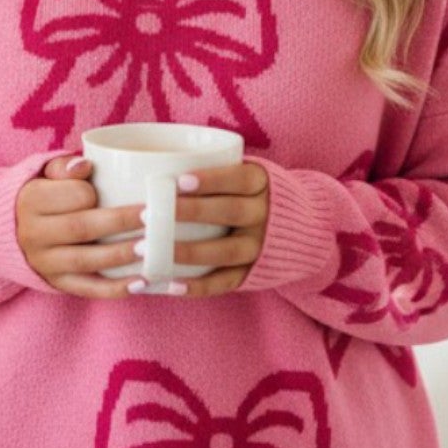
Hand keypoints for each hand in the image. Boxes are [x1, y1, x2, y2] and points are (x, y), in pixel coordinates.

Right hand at [15, 153, 147, 298]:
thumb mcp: (45, 174)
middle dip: (120, 222)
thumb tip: (85, 166)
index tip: (120, 189)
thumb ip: (63, 166)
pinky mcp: (57, 283)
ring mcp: (45, 262)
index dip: (97, 193)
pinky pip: (87, 289)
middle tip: (153, 217)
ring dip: (121, 256)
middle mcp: (34, 234)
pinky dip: (115, 288)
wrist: (12, 231)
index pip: (72, 196)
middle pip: (81, 228)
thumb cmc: (45, 195)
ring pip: (86, 261)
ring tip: (151, 248)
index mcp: (32, 200)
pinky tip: (142, 282)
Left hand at [155, 159, 269, 296]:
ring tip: (155, 251)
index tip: (180, 180)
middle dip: (192, 212)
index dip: (212, 179)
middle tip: (150, 214)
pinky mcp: (253, 273)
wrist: (298, 226)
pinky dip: (200, 286)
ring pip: (227, 251)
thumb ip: (213, 167)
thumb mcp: (244, 173)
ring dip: (190, 252)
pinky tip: (172, 284)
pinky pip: (226, 282)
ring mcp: (260, 246)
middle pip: (231, 212)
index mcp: (262, 184)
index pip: (241, 178)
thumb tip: (152, 162)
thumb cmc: (248, 192)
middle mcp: (265, 215)